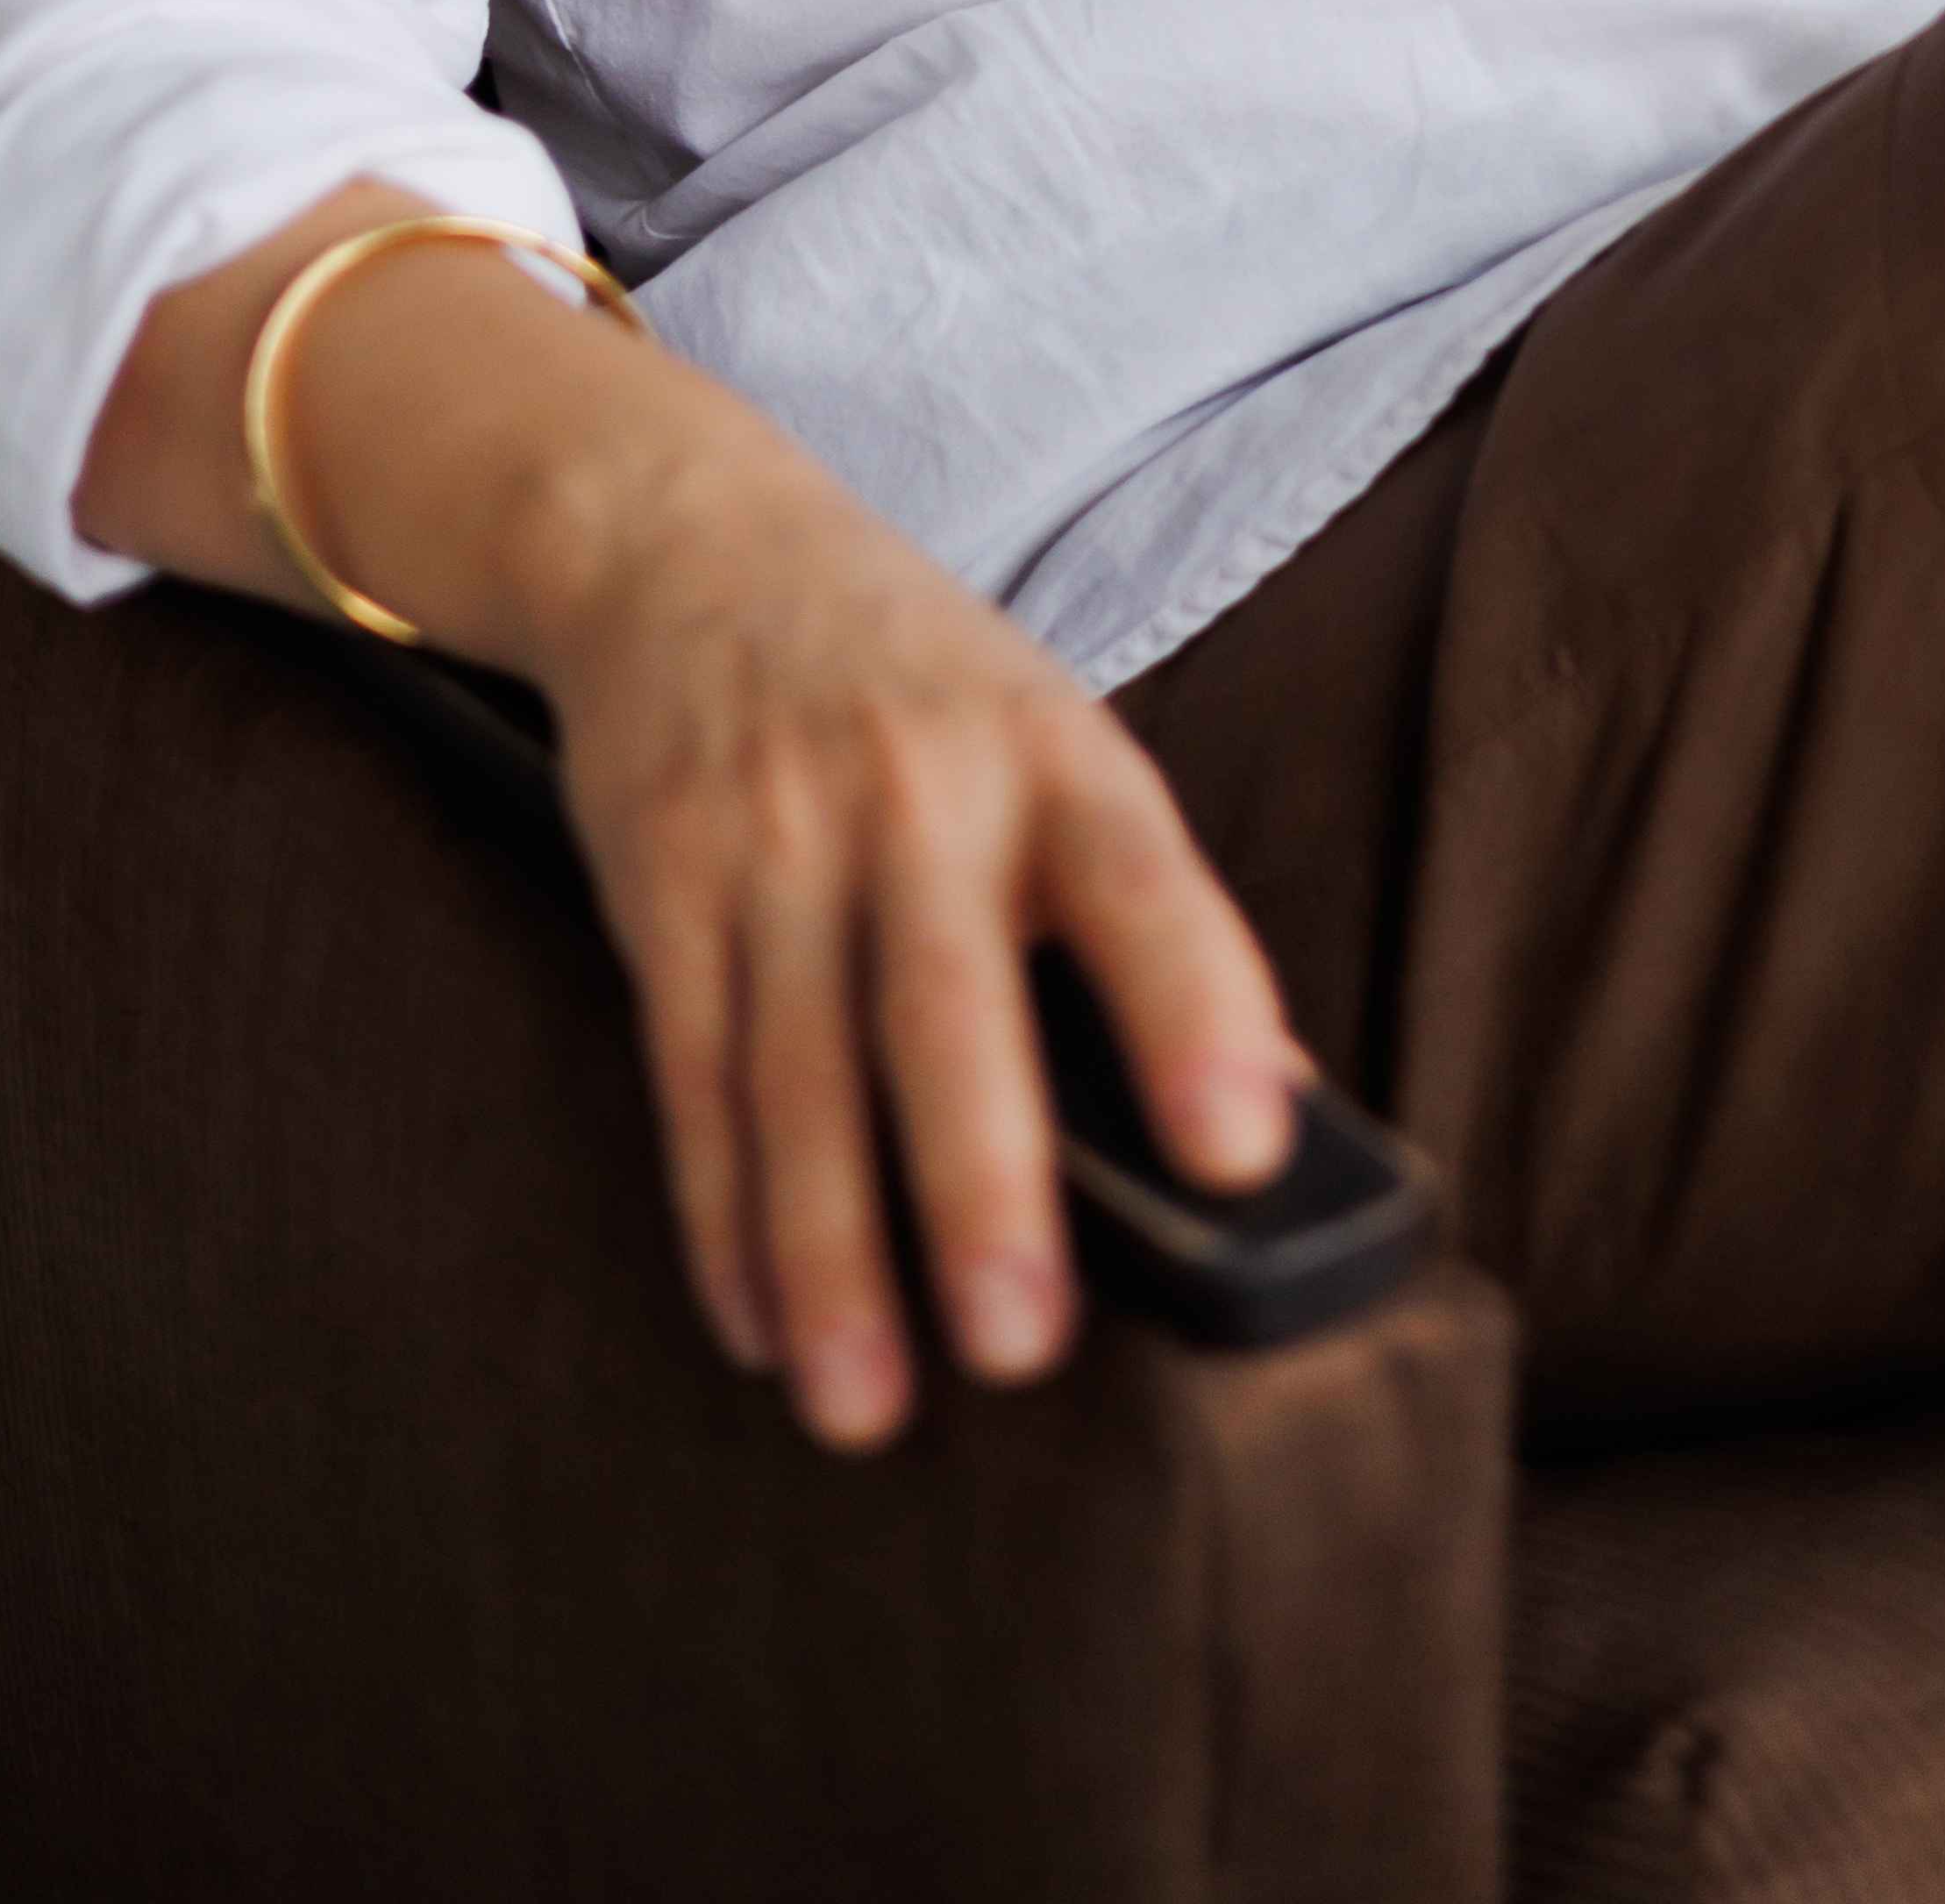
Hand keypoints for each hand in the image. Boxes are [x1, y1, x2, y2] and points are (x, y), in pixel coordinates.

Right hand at [525, 411, 1305, 1449]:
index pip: (1141, 883)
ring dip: (828, 1250)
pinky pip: (693, 1073)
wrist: (690, 537)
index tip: (1243, 1152)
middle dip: (979, 1180)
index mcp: (1050, 748)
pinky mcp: (661, 879)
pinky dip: (721, 1214)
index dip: (1197, 1012)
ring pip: (795, 1069)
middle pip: (944, 1000)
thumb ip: (1151, 914)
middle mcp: (912, 784)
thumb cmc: (919, 681)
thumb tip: (1283, 1107)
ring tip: (866, 1406)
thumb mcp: (1056, 740)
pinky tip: (758, 1327)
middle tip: (1021, 1344)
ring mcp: (773, 831)